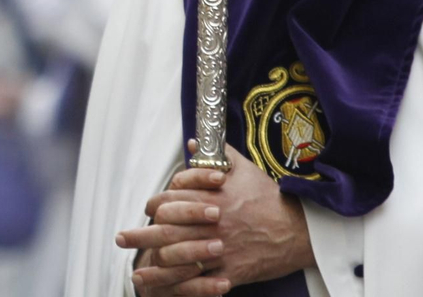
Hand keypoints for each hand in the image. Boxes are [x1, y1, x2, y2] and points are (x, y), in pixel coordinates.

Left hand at [119, 140, 314, 294]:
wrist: (300, 230)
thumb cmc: (270, 197)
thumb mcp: (244, 169)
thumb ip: (216, 155)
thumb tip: (193, 142)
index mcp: (211, 197)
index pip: (171, 201)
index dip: (156, 206)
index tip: (149, 210)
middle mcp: (211, 224)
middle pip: (167, 231)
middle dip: (141, 236)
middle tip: (122, 239)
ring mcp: (221, 249)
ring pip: (180, 259)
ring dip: (154, 267)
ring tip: (135, 273)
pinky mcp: (232, 271)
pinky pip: (201, 282)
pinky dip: (180, 287)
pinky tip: (165, 291)